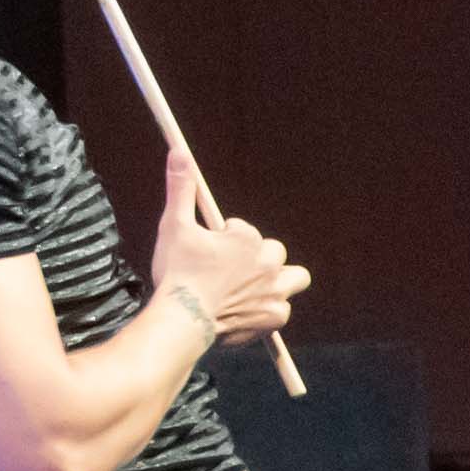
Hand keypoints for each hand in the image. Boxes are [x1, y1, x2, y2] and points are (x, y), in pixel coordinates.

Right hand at [150, 145, 298, 343]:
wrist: (182, 319)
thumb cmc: (177, 272)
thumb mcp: (174, 225)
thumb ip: (181, 188)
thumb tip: (179, 151)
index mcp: (247, 238)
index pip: (243, 231)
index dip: (225, 240)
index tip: (208, 252)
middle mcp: (268, 262)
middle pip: (273, 251)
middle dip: (257, 256)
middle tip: (231, 270)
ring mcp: (275, 291)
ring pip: (295, 277)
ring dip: (279, 279)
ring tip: (254, 286)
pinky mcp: (274, 316)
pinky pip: (283, 308)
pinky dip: (269, 309)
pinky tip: (249, 310)